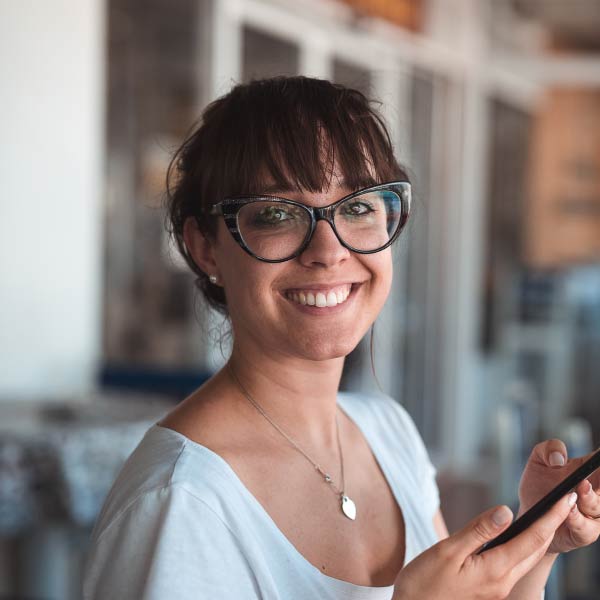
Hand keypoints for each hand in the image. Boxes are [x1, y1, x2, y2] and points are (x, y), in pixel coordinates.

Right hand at [393, 493, 575, 599]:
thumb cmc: (424, 584)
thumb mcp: (447, 551)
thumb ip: (478, 530)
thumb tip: (506, 511)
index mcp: (495, 570)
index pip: (533, 538)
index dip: (551, 517)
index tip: (566, 497)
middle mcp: (502, 581)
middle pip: (537, 549)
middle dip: (553, 524)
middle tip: (565, 500)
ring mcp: (496, 587)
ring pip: (528, 558)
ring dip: (542, 535)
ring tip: (549, 515)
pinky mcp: (488, 588)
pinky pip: (515, 563)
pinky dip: (525, 545)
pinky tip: (519, 535)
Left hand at [518, 440, 599, 553]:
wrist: (529, 512)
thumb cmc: (538, 484)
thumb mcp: (539, 459)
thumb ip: (549, 449)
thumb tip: (559, 458)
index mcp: (590, 472)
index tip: (598, 457)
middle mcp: (596, 493)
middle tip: (587, 477)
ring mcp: (592, 514)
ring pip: (599, 507)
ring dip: (591, 498)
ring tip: (580, 488)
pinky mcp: (583, 532)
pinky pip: (587, 529)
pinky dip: (579, 519)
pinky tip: (570, 510)